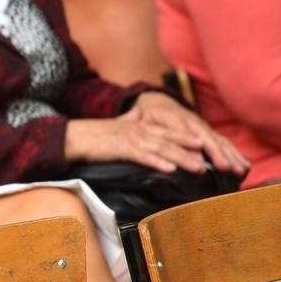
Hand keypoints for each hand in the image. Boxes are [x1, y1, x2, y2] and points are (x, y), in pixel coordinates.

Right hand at [65, 116, 207, 173]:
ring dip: (181, 158)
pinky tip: (170, 169)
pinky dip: (158, 162)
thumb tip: (137, 112)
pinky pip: (143, 156)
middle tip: (210, 158)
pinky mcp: (120, 148)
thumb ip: (128, 118)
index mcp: (137, 125)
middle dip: (191, 149)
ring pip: (161, 148)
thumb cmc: (91, 135)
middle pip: (169, 139)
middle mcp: (137, 129)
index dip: (185, 136)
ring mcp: (130, 138)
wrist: (70, 137)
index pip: (166, 131)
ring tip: (198, 167)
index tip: (203, 143)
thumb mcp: (114, 124)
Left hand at [128, 92, 249, 173]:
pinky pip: (224, 142)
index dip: (192, 145)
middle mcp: (190, 120)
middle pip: (206, 137)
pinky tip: (245, 165)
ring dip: (231, 155)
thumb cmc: (147, 115)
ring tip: (240, 169)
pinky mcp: (209, 131)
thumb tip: (145, 133)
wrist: (158, 101)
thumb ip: (141, 124)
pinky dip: (236, 153)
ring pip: (219, 140)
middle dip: (217, 153)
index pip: (182, 131)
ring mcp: (202, 126)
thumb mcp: (141, 118)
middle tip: (225, 167)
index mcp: (170, 116)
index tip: (199, 160)